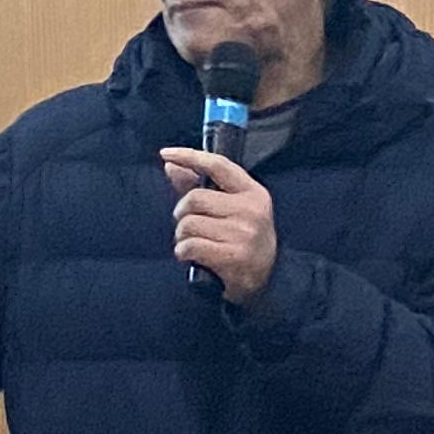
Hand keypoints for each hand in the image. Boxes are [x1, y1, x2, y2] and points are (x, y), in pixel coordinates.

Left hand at [161, 147, 277, 304]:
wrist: (266, 279)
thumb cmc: (242, 239)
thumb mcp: (230, 209)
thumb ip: (199, 186)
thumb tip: (171, 165)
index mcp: (252, 192)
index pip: (217, 165)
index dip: (189, 156)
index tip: (167, 153)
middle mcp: (251, 210)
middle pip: (194, 199)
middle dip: (182, 214)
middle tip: (189, 225)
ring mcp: (244, 234)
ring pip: (189, 224)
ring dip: (182, 236)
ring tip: (194, 243)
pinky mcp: (233, 257)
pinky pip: (190, 246)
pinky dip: (183, 252)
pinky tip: (192, 256)